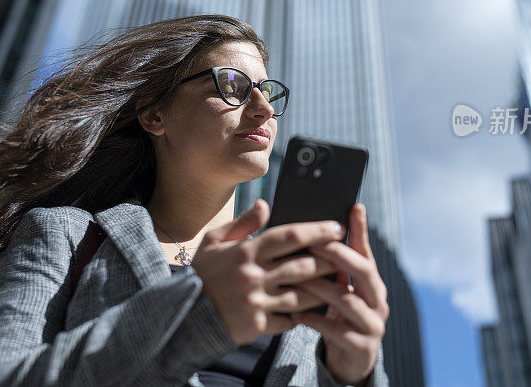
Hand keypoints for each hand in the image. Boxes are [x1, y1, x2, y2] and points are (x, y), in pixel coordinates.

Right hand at [190, 199, 345, 345]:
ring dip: (322, 289)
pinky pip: (289, 319)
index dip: (316, 231)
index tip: (337, 228)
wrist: (183, 315)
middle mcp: (252, 277)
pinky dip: (302, 314)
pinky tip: (315, 308)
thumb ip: (242, 223)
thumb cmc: (202, 274)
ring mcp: (256, 303)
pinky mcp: (257, 325)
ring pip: (301, 295)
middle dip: (328, 260)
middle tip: (347, 254)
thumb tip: (265, 205)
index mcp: (244, 252)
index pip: (287, 237)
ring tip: (339, 281)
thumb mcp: (214, 241)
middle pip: (302, 266)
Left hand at [291, 204, 388, 385]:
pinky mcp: (362, 347)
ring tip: (298, 280)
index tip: (353, 207)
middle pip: (364, 271)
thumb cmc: (341, 316)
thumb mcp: (341, 289)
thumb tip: (319, 230)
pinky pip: (339, 331)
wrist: (350, 360)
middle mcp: (378, 300)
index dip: (361, 230)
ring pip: (349, 300)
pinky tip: (296, 314)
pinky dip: (316, 321)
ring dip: (321, 288)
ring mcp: (373, 324)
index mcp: (372, 283)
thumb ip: (335, 265)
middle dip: (339, 255)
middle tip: (314, 243)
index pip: (367, 251)